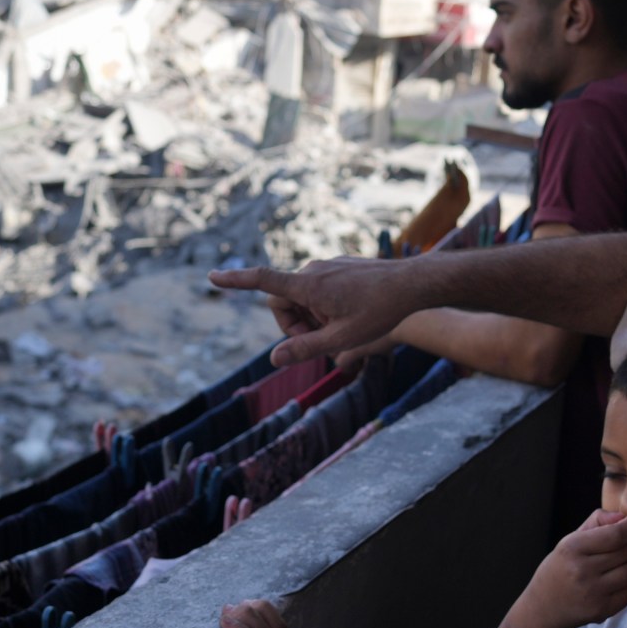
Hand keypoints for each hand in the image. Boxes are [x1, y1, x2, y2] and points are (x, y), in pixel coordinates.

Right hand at [208, 257, 422, 368]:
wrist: (413, 283)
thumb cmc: (381, 311)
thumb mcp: (343, 338)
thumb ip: (306, 349)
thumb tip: (274, 360)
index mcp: (308, 285)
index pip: (263, 280)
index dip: (236, 281)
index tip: (212, 276)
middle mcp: (313, 271)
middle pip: (282, 302)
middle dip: (293, 324)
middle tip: (321, 342)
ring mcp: (327, 267)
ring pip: (302, 297)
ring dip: (312, 317)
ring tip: (342, 328)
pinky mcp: (339, 267)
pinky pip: (319, 289)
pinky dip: (325, 306)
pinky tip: (352, 314)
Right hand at [510, 512, 626, 627]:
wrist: (543, 607)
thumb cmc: (561, 568)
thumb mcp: (571, 540)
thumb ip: (598, 522)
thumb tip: (625, 518)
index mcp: (572, 547)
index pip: (616, 534)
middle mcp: (581, 570)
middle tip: (617, 550)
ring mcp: (592, 592)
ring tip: (615, 568)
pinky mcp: (600, 610)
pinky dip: (624, 588)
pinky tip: (610, 586)